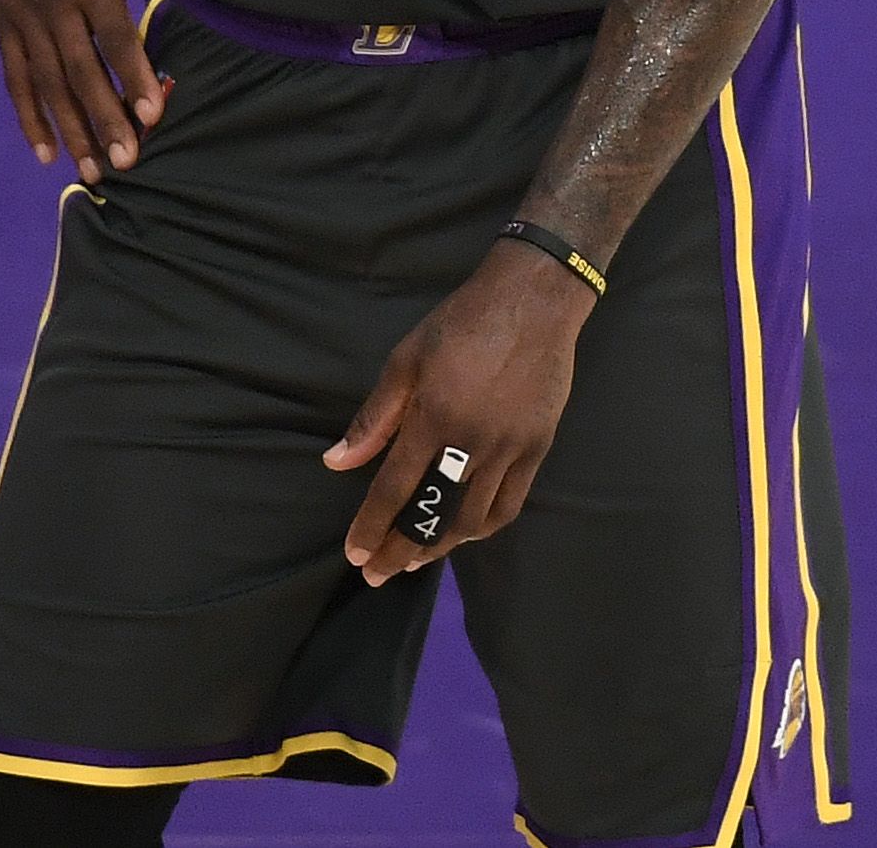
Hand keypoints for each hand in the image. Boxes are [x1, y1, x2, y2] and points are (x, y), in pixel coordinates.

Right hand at [0, 0, 161, 182]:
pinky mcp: (1, 12)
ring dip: (68, 129)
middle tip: (126, 165)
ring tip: (90, 171)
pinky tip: (44, 151)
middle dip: (103, 120)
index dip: (132, 77)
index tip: (152, 118)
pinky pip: (14, 72)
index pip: (114, 36)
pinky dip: (28, 113)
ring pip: (45, 80)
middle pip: (78, 69)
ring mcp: (21, 7)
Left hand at [324, 242, 597, 583]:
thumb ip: (374, 418)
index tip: (355, 554)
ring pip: (473, 518)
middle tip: (379, 573)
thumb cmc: (459, 325)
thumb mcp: (405, 360)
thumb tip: (338, 462)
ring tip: (414, 558)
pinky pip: (509, 505)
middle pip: (435, 514)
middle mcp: (475, 442)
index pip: (396, 487)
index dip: (372, 525)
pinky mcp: (538, 450)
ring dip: (441, 545)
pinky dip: (482, 526)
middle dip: (403, 549)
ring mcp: (512, 450)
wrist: (532, 302)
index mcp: (435, 417)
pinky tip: (462, 533)